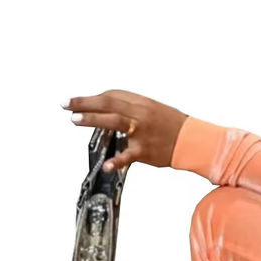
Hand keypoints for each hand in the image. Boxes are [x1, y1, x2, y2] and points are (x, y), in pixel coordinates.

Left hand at [62, 89, 188, 173]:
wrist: (192, 140)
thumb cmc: (173, 125)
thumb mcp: (153, 108)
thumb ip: (131, 107)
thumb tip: (107, 107)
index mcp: (142, 103)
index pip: (112, 96)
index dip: (92, 98)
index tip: (77, 101)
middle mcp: (141, 115)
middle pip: (109, 104)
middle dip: (85, 103)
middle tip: (67, 105)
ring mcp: (142, 133)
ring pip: (114, 121)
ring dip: (93, 119)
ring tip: (76, 119)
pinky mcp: (144, 151)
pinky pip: (128, 156)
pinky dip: (117, 161)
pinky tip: (107, 164)